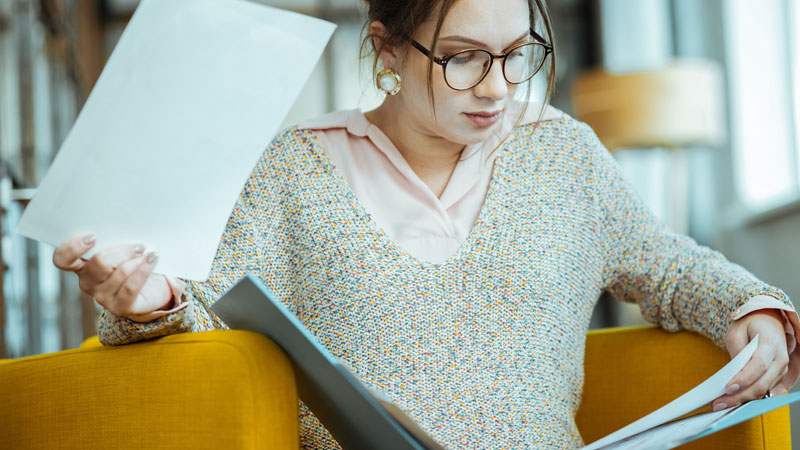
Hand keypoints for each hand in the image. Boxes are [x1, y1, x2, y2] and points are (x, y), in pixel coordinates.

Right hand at [52, 233, 180, 320]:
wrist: (154, 288)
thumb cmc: (134, 263)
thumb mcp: (121, 248)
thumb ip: (114, 238)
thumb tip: (123, 220)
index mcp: (82, 265)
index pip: (63, 259)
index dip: (72, 248)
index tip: (93, 236)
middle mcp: (88, 282)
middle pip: (99, 262)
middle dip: (121, 250)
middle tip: (138, 245)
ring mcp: (102, 297)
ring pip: (118, 272)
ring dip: (137, 260)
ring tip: (149, 253)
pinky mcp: (120, 307)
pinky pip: (131, 287)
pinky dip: (143, 270)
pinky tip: (152, 259)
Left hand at [712, 309, 799, 410]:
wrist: (767, 320)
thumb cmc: (750, 324)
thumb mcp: (736, 331)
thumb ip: (736, 350)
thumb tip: (733, 373)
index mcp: (770, 343)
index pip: (758, 365)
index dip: (744, 378)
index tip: (727, 387)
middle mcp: (780, 358)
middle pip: (762, 383)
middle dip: (739, 396)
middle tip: (718, 403)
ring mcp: (781, 369)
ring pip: (763, 390)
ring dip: (742, 400)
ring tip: (721, 404)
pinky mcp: (777, 376)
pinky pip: (764, 389)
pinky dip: (748, 397)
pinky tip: (733, 400)